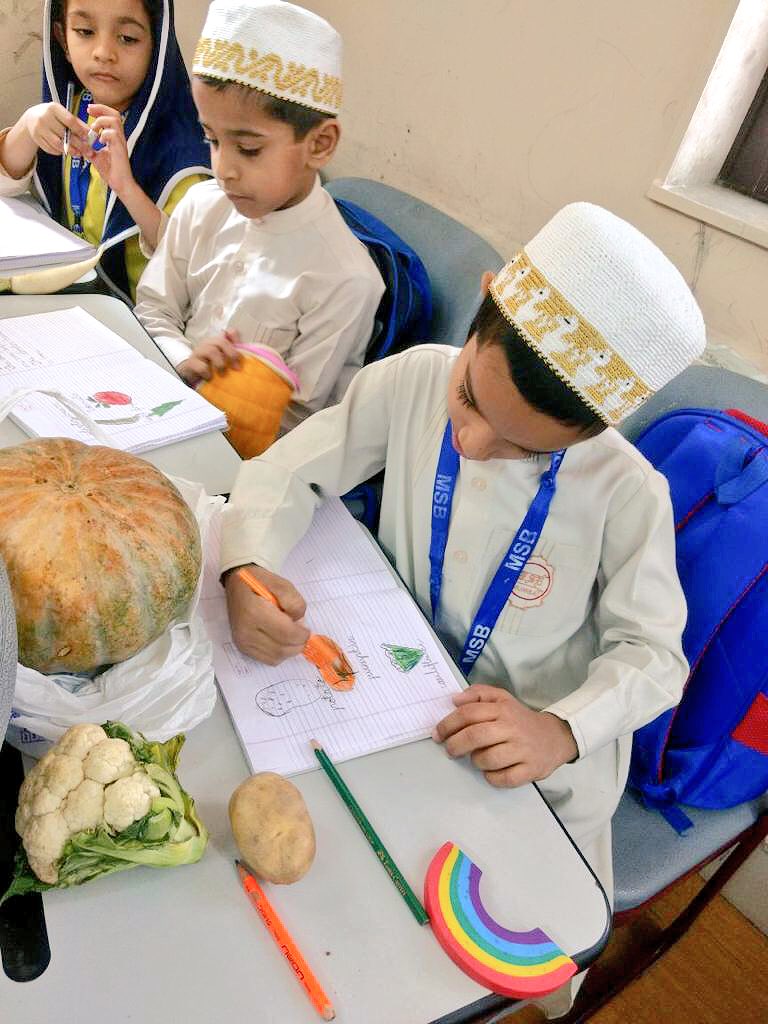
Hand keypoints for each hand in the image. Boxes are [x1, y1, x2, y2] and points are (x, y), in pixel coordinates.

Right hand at [21, 102, 87, 156]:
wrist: (32, 117)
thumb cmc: (52, 116)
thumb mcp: (63, 114)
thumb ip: (77, 123)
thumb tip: (91, 133)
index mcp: (53, 108)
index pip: (70, 121)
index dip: (80, 131)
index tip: (87, 137)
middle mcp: (44, 117)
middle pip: (64, 134)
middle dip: (78, 144)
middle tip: (88, 151)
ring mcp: (39, 128)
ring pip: (58, 144)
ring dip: (70, 150)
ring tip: (78, 153)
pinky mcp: (36, 138)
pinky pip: (51, 148)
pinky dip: (60, 151)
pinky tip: (66, 151)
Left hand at [83, 103, 134, 193]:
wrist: (120, 184)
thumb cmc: (111, 172)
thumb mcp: (96, 156)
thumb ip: (90, 147)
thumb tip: (79, 142)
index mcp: (115, 138)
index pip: (111, 116)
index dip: (100, 110)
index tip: (89, 109)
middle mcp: (120, 138)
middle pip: (115, 114)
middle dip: (101, 109)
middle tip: (88, 110)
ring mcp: (121, 143)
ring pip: (115, 121)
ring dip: (101, 121)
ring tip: (93, 130)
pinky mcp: (120, 149)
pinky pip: (112, 134)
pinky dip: (104, 135)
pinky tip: (99, 142)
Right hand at [177, 330, 241, 384]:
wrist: (189, 376)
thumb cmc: (208, 368)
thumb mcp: (223, 362)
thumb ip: (233, 358)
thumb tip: (248, 360)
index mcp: (217, 343)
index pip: (229, 333)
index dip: (236, 337)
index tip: (241, 350)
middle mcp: (208, 345)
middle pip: (220, 341)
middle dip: (231, 353)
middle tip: (237, 367)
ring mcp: (198, 353)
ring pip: (210, 351)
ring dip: (220, 363)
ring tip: (222, 373)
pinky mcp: (190, 363)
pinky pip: (200, 365)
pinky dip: (207, 372)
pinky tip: (209, 377)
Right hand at [225, 564, 309, 663]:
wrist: (237, 585)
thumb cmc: (261, 582)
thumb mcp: (282, 584)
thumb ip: (295, 602)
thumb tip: (299, 623)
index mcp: (254, 612)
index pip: (285, 633)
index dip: (301, 635)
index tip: (306, 629)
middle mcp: (246, 630)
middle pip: (282, 649)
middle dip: (298, 643)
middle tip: (301, 632)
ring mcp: (242, 641)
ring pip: (276, 657)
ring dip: (289, 650)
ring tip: (290, 635)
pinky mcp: (242, 648)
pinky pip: (268, 660)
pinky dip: (279, 654)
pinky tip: (280, 641)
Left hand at [432, 683, 577, 787]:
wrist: (555, 737)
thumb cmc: (520, 719)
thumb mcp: (502, 698)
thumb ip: (478, 694)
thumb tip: (454, 699)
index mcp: (502, 709)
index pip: (469, 713)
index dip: (448, 724)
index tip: (437, 734)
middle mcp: (512, 728)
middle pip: (475, 736)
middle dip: (455, 745)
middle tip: (450, 750)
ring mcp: (522, 750)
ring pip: (488, 759)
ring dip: (475, 761)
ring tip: (477, 758)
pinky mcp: (530, 770)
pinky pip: (504, 778)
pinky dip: (492, 777)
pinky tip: (491, 771)